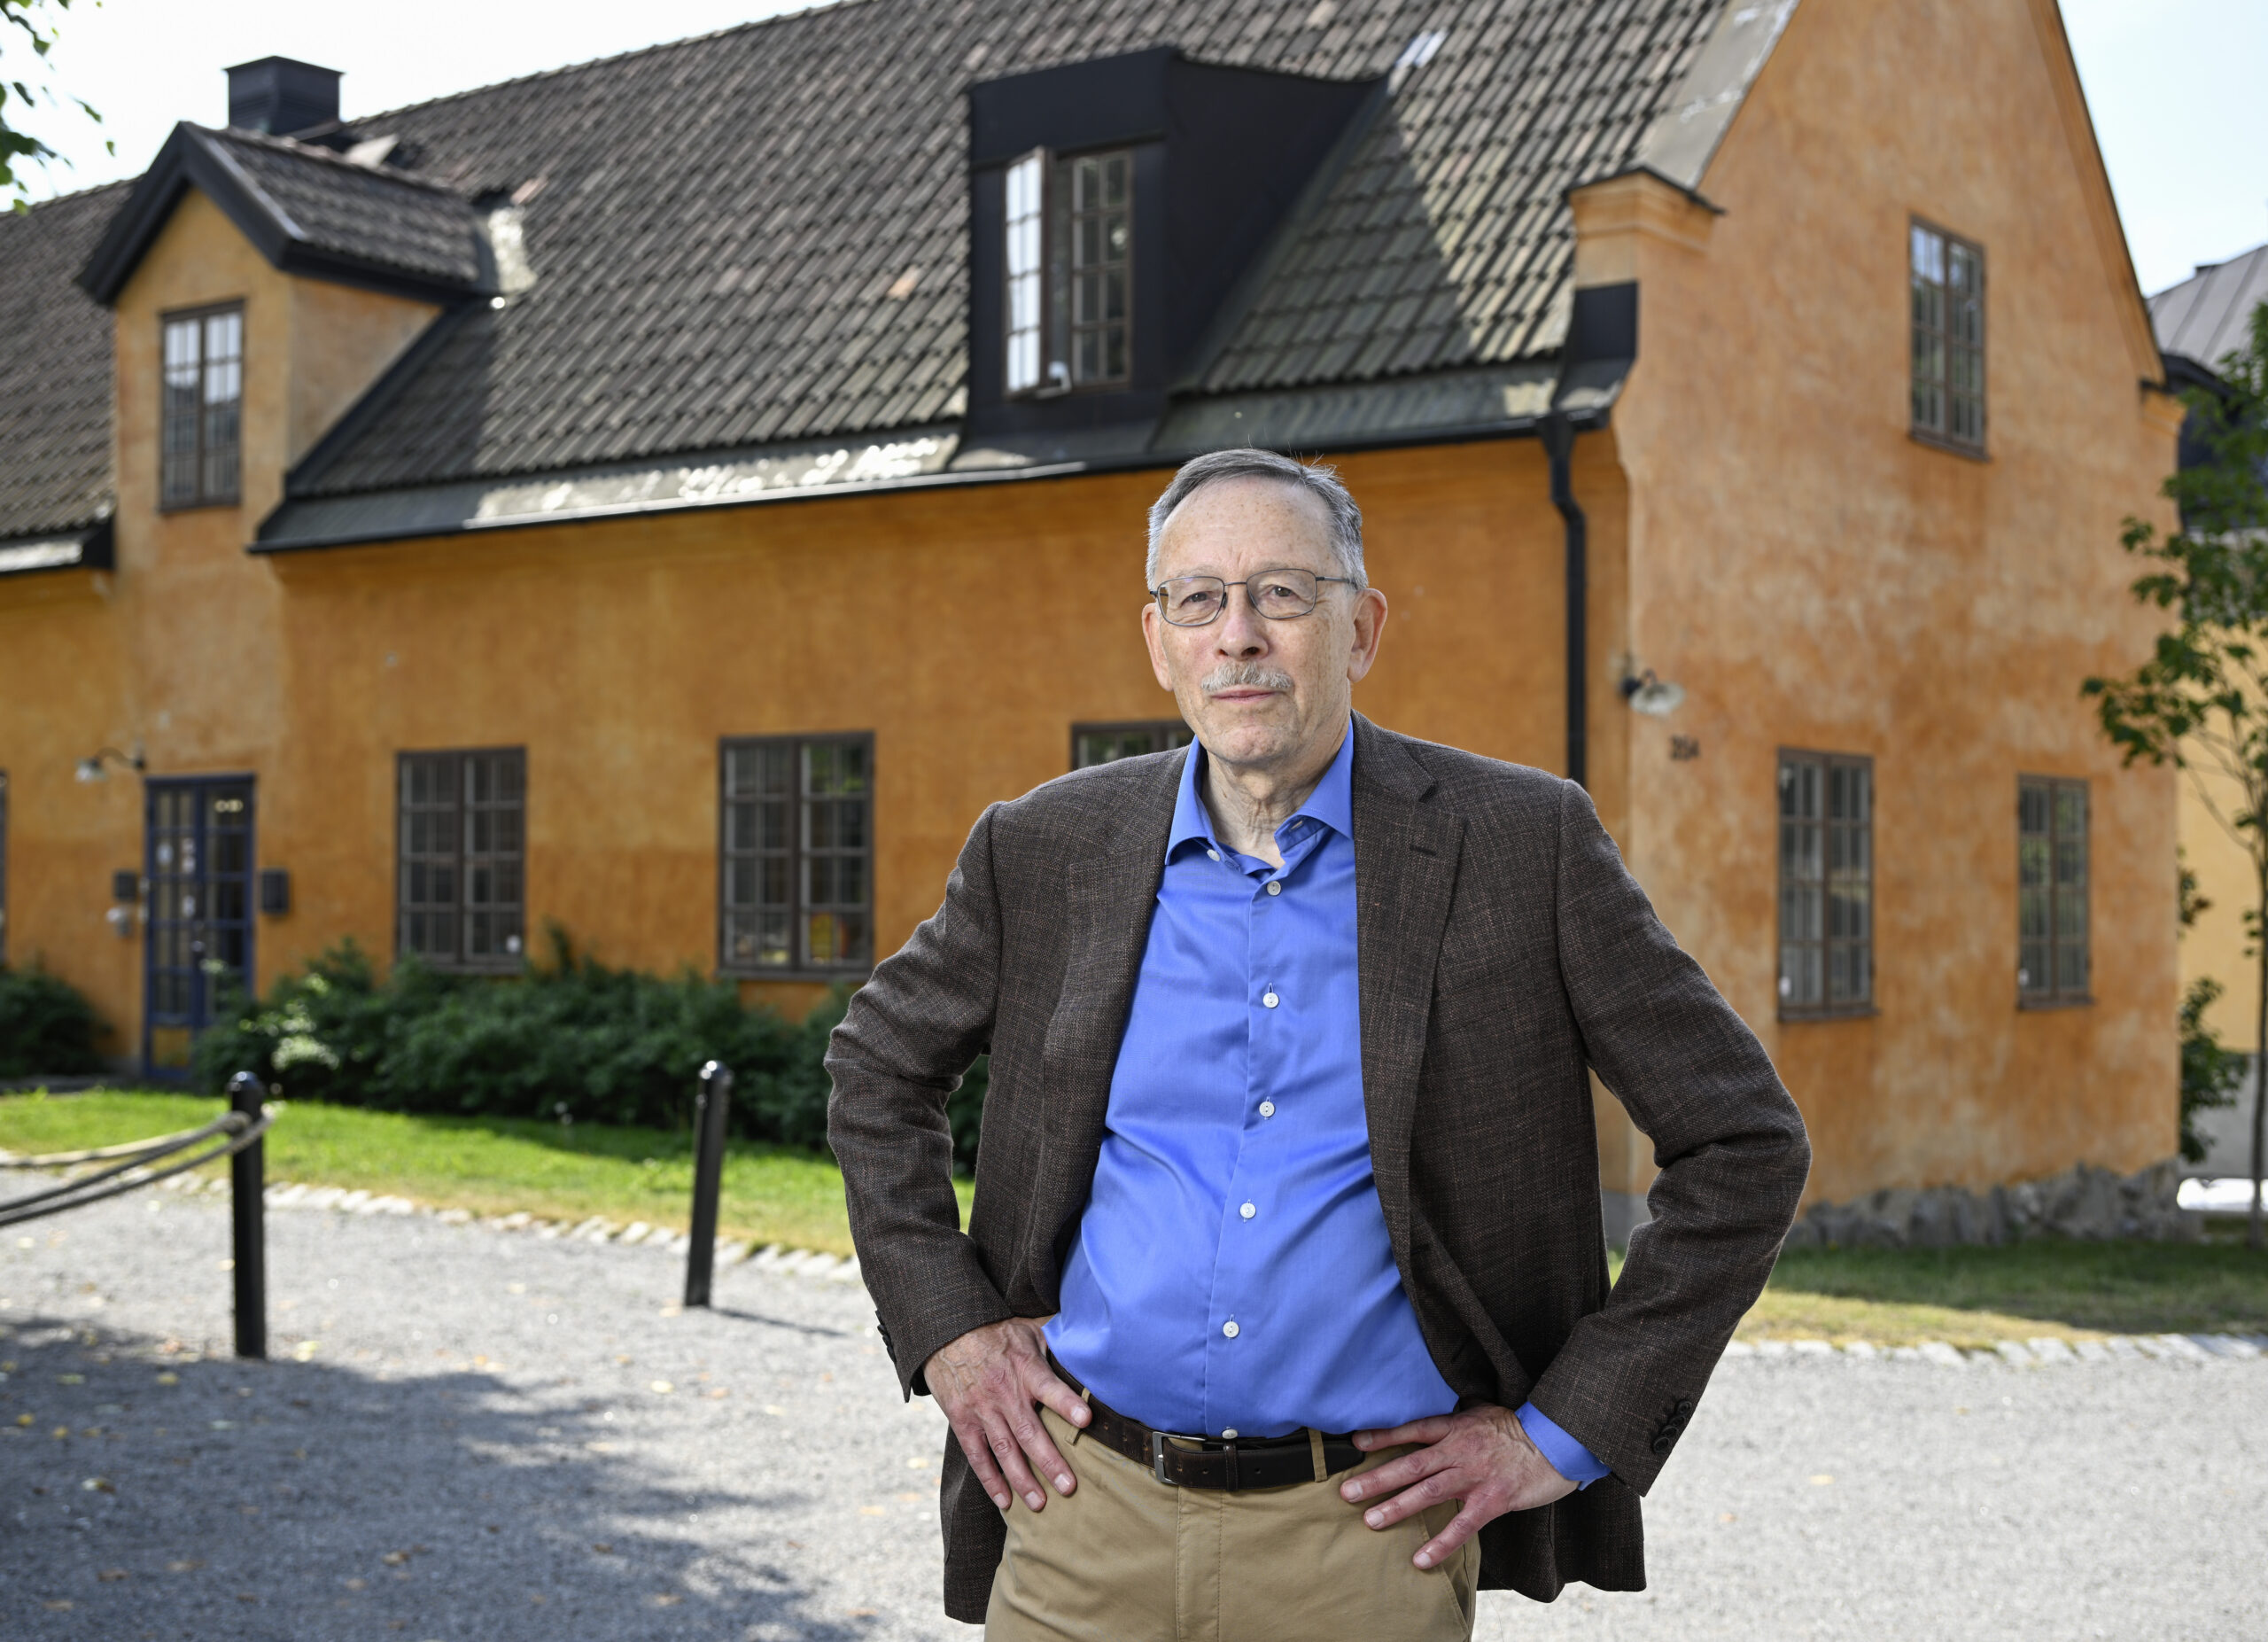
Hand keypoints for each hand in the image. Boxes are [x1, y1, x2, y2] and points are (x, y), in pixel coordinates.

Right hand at [924, 1318, 1089, 1512]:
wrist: (947, 1331)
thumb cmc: (997, 1331)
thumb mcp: (1029, 1328)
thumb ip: (1057, 1342)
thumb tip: (1091, 1343)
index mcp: (1025, 1368)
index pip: (1050, 1387)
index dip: (1067, 1403)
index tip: (1086, 1419)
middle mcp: (1004, 1392)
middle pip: (1029, 1432)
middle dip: (1050, 1461)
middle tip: (1069, 1487)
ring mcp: (981, 1409)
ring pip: (1004, 1450)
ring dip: (1022, 1479)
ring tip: (1040, 1504)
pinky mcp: (962, 1420)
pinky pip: (977, 1455)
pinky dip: (989, 1479)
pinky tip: (1004, 1500)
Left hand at [1339, 1403, 1577, 1568]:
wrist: (1558, 1442)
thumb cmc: (1521, 1427)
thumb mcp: (1485, 1410)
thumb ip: (1461, 1413)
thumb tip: (1446, 1405)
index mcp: (1457, 1427)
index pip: (1413, 1430)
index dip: (1384, 1436)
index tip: (1356, 1443)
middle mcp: (1460, 1450)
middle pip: (1411, 1465)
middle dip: (1377, 1479)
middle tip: (1347, 1492)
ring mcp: (1475, 1476)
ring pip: (1428, 1493)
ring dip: (1397, 1507)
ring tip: (1370, 1521)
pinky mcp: (1492, 1501)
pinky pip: (1461, 1525)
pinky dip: (1440, 1543)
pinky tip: (1420, 1558)